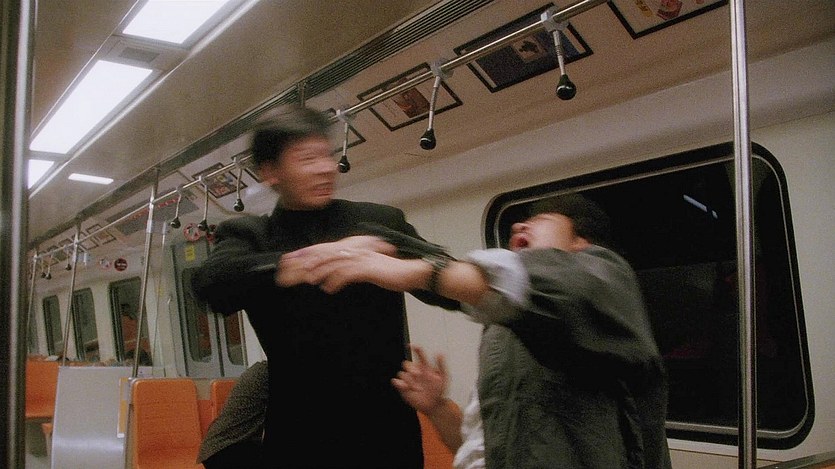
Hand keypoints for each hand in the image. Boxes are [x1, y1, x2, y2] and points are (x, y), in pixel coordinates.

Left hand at [277, 242, 426, 293]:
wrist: (409, 272)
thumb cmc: (388, 272)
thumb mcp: (366, 269)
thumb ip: (349, 270)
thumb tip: (332, 278)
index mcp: (354, 249)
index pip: (326, 250)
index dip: (308, 255)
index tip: (292, 262)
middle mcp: (356, 250)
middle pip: (326, 255)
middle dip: (308, 263)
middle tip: (295, 272)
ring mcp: (362, 258)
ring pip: (335, 263)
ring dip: (320, 271)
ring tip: (307, 280)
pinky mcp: (368, 268)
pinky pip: (348, 274)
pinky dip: (336, 281)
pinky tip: (328, 288)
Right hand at [391, 345, 448, 414]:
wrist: (435, 405)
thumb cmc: (439, 391)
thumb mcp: (444, 378)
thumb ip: (442, 365)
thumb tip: (440, 353)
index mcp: (425, 367)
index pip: (419, 355)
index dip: (415, 349)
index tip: (411, 345)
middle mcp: (415, 372)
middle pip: (407, 364)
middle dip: (411, 368)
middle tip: (419, 375)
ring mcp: (409, 380)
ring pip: (402, 373)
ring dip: (409, 380)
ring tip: (417, 389)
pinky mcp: (404, 388)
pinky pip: (396, 382)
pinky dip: (398, 383)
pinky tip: (405, 386)